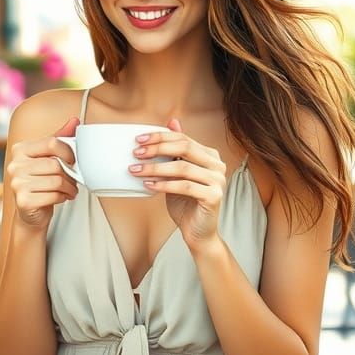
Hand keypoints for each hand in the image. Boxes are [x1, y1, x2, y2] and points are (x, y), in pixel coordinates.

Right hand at [7, 117, 79, 230]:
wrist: (31, 210)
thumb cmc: (41, 181)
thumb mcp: (49, 157)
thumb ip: (60, 138)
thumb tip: (74, 121)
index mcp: (20, 149)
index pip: (52, 142)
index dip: (68, 152)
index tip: (72, 160)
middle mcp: (15, 165)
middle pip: (56, 164)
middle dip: (70, 174)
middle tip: (73, 179)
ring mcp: (17, 184)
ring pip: (57, 181)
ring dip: (69, 187)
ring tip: (69, 189)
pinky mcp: (23, 201)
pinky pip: (53, 196)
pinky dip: (62, 197)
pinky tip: (60, 197)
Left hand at [130, 119, 227, 250]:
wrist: (198, 232)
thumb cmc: (186, 203)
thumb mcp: (177, 173)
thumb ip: (176, 151)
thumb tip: (172, 121)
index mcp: (210, 155)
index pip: (183, 138)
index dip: (160, 137)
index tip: (139, 140)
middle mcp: (217, 165)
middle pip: (185, 148)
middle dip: (157, 148)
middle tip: (136, 153)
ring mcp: (218, 180)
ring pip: (182, 167)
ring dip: (155, 168)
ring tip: (136, 170)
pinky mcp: (214, 196)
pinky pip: (185, 186)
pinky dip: (164, 185)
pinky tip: (149, 185)